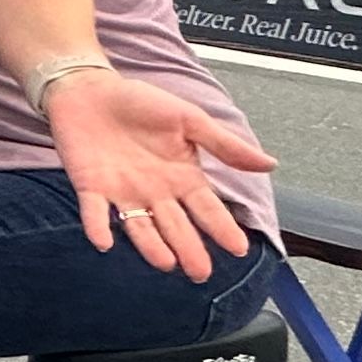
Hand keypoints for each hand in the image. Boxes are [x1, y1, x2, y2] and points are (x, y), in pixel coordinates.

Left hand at [42, 70, 276, 280]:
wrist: (91, 89)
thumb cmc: (140, 102)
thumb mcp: (190, 119)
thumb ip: (226, 145)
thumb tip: (270, 164)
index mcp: (182, 177)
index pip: (207, 209)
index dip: (221, 228)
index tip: (237, 248)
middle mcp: (155, 192)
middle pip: (176, 226)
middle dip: (188, 249)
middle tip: (200, 272)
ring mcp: (122, 192)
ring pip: (140, 226)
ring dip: (151, 246)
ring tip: (166, 263)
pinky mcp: (91, 187)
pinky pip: (95, 211)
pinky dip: (98, 226)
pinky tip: (106, 242)